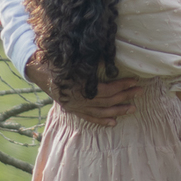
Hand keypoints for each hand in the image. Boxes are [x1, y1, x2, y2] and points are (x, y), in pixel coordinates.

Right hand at [25, 56, 142, 125]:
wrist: (40, 72)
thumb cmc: (60, 62)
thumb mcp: (77, 59)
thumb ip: (93, 62)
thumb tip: (111, 58)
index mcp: (82, 87)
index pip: (107, 89)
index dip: (122, 85)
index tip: (135, 80)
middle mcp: (80, 100)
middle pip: (107, 100)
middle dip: (125, 96)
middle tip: (140, 92)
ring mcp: (77, 107)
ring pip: (101, 112)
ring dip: (119, 110)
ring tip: (133, 108)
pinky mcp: (74, 111)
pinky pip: (90, 118)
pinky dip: (102, 121)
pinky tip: (114, 122)